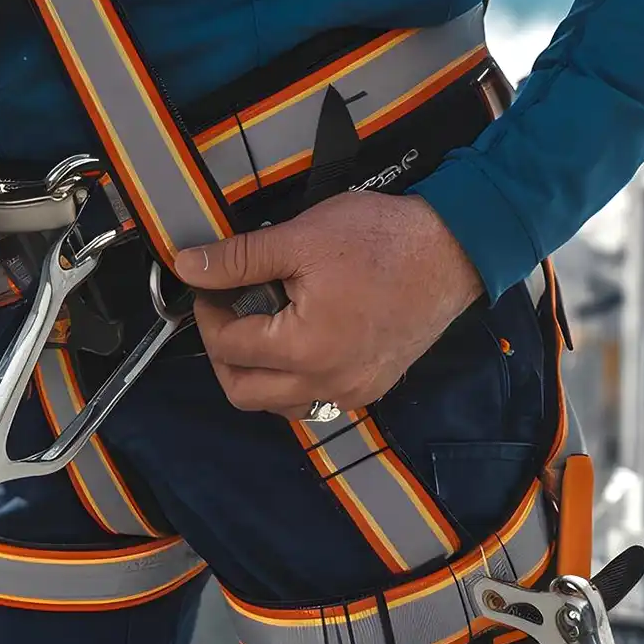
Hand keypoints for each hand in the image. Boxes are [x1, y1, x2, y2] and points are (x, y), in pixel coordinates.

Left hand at [173, 191, 483, 417]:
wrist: (455, 249)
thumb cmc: (381, 239)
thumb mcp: (300, 238)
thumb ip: (238, 258)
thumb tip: (188, 266)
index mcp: (305, 350)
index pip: (228, 347)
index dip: (209, 313)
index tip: (211, 284)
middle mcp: (327, 384)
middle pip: (243, 393)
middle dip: (223, 353)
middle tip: (227, 311)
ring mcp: (353, 392)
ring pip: (278, 405)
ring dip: (257, 373)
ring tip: (261, 324)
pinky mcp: (372, 387)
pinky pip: (313, 400)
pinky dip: (292, 379)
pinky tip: (296, 340)